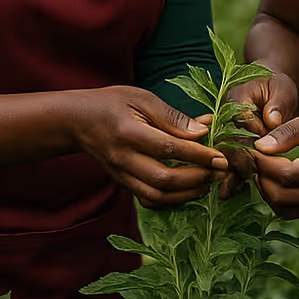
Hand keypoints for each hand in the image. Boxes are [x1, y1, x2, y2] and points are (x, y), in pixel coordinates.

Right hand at [70, 87, 227, 209]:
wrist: (77, 120)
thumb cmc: (112, 103)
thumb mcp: (141, 98)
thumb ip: (172, 116)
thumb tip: (203, 129)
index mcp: (128, 132)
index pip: (169, 148)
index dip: (198, 154)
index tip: (220, 157)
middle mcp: (123, 159)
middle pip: (163, 179)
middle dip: (196, 178)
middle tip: (218, 170)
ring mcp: (121, 175)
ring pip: (156, 196)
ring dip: (186, 194)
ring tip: (207, 182)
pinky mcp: (122, 183)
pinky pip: (148, 200)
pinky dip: (170, 201)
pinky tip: (186, 191)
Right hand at [215, 72, 298, 198]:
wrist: (272, 91)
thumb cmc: (278, 88)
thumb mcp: (283, 89)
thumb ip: (278, 103)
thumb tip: (272, 120)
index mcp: (235, 100)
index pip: (238, 124)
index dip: (250, 142)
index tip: (261, 158)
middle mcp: (224, 117)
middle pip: (226, 143)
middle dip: (236, 162)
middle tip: (248, 179)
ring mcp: (224, 131)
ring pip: (224, 156)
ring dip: (229, 173)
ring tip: (230, 192)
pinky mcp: (229, 144)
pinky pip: (228, 162)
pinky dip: (232, 176)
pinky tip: (234, 192)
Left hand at [251, 100, 298, 217]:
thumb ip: (290, 131)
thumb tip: (260, 146)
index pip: (288, 175)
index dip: (263, 164)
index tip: (252, 146)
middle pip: (283, 198)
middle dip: (261, 178)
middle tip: (254, 157)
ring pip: (287, 210)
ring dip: (268, 190)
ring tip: (264, 165)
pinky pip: (297, 211)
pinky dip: (281, 197)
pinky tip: (278, 174)